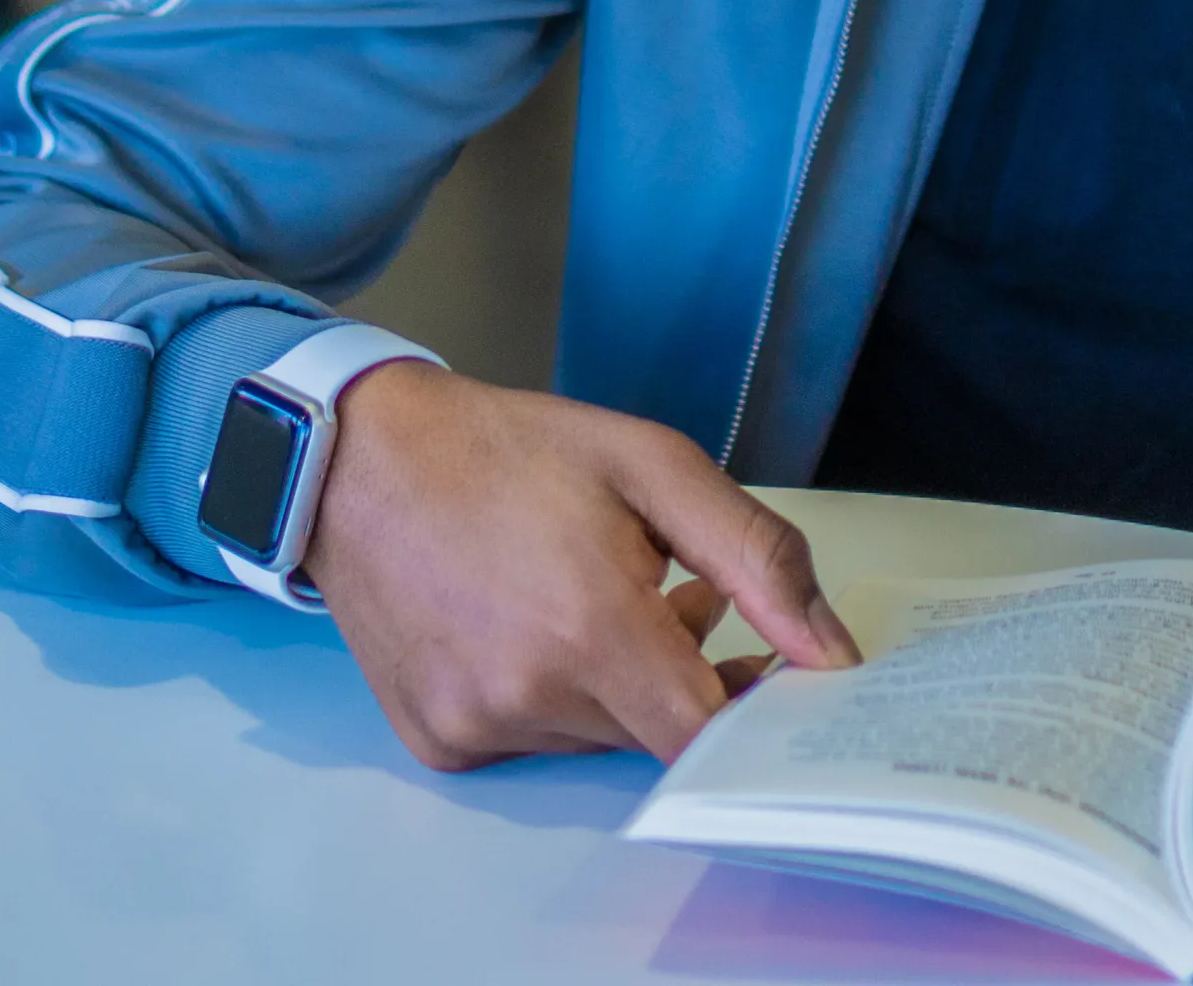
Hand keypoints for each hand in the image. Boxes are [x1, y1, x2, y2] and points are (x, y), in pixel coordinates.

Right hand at [305, 362, 858, 772]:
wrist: (362, 462)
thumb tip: (830, 649)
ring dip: (628, 680)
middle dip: (692, 672)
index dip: (752, 708)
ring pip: (599, 736)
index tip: (775, 666)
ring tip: (611, 587)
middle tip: (691, 591)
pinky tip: (542, 622)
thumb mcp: (655, 467)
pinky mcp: (439, 740)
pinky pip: (537, 738)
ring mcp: (476, 727)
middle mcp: (528, 698)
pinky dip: (561, 693)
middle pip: (657, 731)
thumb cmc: (514, 450)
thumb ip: (758, 556)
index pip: (705, 734)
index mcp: (590, 630)